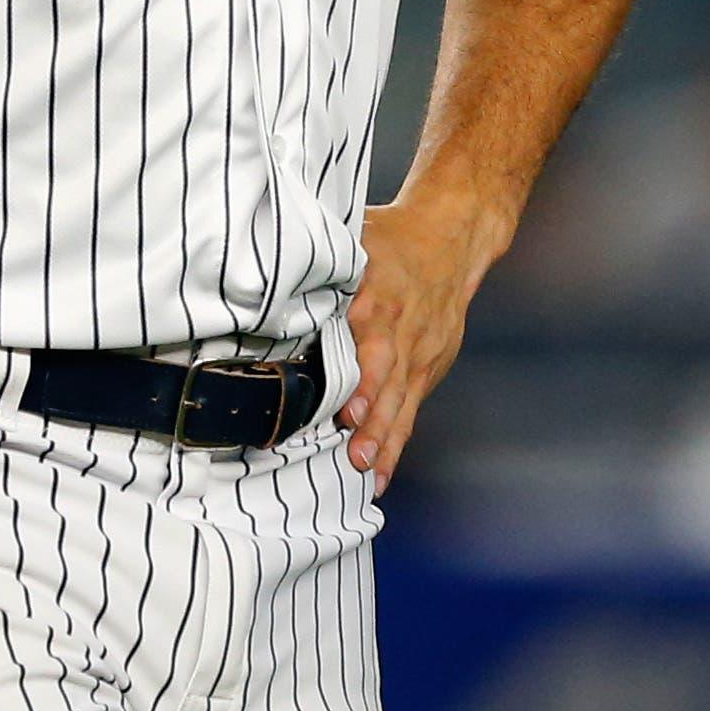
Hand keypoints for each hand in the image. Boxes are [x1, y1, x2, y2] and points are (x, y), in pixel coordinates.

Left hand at [336, 193, 497, 492]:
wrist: (451, 238)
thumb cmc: (390, 239)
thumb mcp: (355, 235)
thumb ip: (316, 262)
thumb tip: (258, 274)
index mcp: (378, 293)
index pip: (370, 336)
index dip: (360, 372)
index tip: (344, 404)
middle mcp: (401, 328)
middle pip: (388, 376)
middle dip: (371, 413)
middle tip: (353, 448)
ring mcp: (419, 352)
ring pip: (401, 401)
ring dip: (383, 438)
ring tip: (366, 471)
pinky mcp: (428, 368)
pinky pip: (411, 409)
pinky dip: (396, 442)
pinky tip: (380, 475)